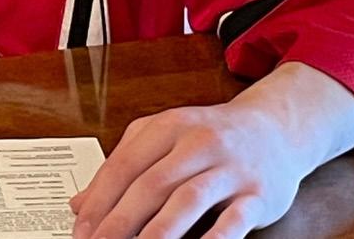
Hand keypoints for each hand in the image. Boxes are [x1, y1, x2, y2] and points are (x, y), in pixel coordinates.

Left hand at [69, 62, 353, 238]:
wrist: (274, 129)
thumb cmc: (210, 136)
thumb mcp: (162, 138)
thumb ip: (122, 165)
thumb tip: (79, 204)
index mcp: (168, 126)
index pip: (125, 164)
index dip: (100, 199)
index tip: (81, 228)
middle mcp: (197, 142)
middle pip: (151, 183)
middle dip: (120, 220)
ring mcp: (229, 166)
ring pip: (187, 199)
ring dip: (158, 232)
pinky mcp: (258, 193)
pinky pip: (233, 219)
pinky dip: (213, 238)